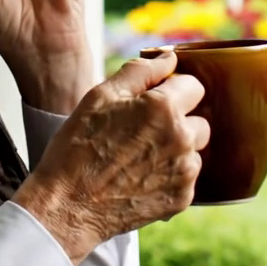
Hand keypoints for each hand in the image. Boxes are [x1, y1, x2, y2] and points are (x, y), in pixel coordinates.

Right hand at [12, 50, 209, 264]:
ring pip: (193, 151)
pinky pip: (186, 179)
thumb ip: (140, 72)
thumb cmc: (77, 148)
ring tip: (138, 159)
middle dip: (178, 122)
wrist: (67, 206)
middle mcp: (181, 139)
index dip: (172, 91)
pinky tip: (140, 179)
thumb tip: (170, 59)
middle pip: (199, 120)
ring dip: (175, 151)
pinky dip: (169, 177)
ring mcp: (184, 172)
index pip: (194, 86)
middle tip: (142, 133)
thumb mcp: (100, 97)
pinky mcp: (181, 199)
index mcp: (163, 108)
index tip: (153, 103)